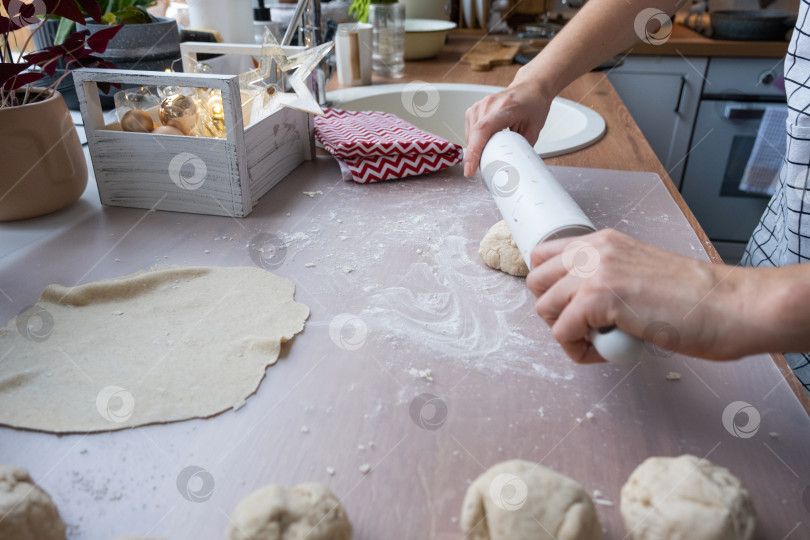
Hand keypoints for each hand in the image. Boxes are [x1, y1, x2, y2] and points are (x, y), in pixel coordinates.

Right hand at [464, 77, 551, 177]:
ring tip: (488, 155)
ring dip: (475, 149)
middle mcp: (488, 104)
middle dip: (475, 157)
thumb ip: (521, 149)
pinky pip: (469, 131)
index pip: (482, 130)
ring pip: (470, 135)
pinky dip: (474, 141)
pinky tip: (484, 145)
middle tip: (486, 170)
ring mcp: (479, 105)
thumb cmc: (533, 105)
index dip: (474, 152)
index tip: (470, 170)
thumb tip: (513, 168)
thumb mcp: (533, 130)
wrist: (530, 88)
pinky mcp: (474, 109)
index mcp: (505, 108)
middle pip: (474, 136)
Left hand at [526, 229, 753, 362]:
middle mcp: (594, 250)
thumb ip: (608, 277)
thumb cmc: (695, 298)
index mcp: (604, 241)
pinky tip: (605, 352)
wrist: (730, 306)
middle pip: (535, 281)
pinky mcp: (598, 299)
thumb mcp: (640, 272)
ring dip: (565, 332)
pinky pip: (562, 333)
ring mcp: (595, 272)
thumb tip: (580, 302)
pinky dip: (579, 351)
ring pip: (544, 308)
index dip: (550, 286)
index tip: (569, 306)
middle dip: (553, 310)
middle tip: (584, 326)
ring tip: (597, 341)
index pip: (544, 255)